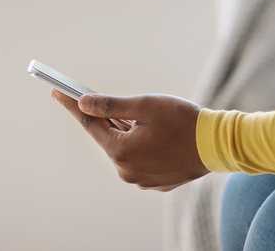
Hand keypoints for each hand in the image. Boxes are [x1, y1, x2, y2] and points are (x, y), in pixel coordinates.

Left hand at [51, 89, 209, 190]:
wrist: (217, 145)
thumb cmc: (182, 121)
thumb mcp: (144, 106)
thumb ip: (110, 106)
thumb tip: (82, 103)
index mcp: (121, 151)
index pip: (90, 125)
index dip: (73, 106)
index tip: (58, 93)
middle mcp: (127, 171)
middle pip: (109, 138)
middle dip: (107, 118)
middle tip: (107, 98)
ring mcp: (141, 179)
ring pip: (126, 148)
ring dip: (127, 132)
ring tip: (144, 117)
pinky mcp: (156, 182)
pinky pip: (141, 159)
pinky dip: (142, 145)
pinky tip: (156, 134)